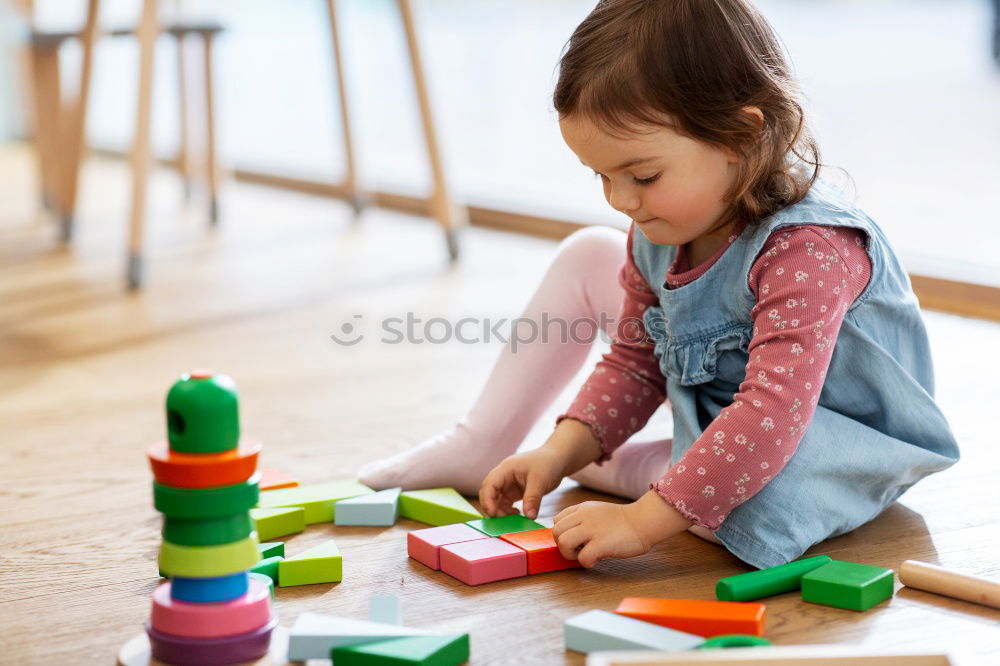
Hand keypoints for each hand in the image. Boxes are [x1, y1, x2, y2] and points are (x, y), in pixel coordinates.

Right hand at [479, 446, 568, 519]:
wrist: (558, 459)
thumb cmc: (548, 463)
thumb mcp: (540, 481)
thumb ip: (533, 499)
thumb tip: (529, 517)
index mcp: (506, 469)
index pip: (489, 484)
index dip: (487, 500)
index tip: (493, 514)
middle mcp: (503, 476)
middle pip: (488, 493)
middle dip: (491, 507)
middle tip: (499, 522)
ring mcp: (508, 483)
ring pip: (495, 500)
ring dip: (499, 511)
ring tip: (511, 520)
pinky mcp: (514, 491)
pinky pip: (505, 503)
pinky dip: (507, 511)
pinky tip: (518, 515)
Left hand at [551, 490, 692, 567]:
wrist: (644, 522)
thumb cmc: (622, 521)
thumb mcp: (597, 511)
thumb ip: (581, 519)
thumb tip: (569, 536)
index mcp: (582, 509)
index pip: (557, 521)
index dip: (563, 534)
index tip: (576, 540)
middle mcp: (584, 516)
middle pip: (556, 532)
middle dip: (563, 546)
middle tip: (578, 551)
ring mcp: (592, 529)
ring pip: (563, 543)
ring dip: (571, 555)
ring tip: (585, 555)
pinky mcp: (602, 543)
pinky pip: (582, 557)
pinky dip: (587, 563)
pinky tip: (598, 559)